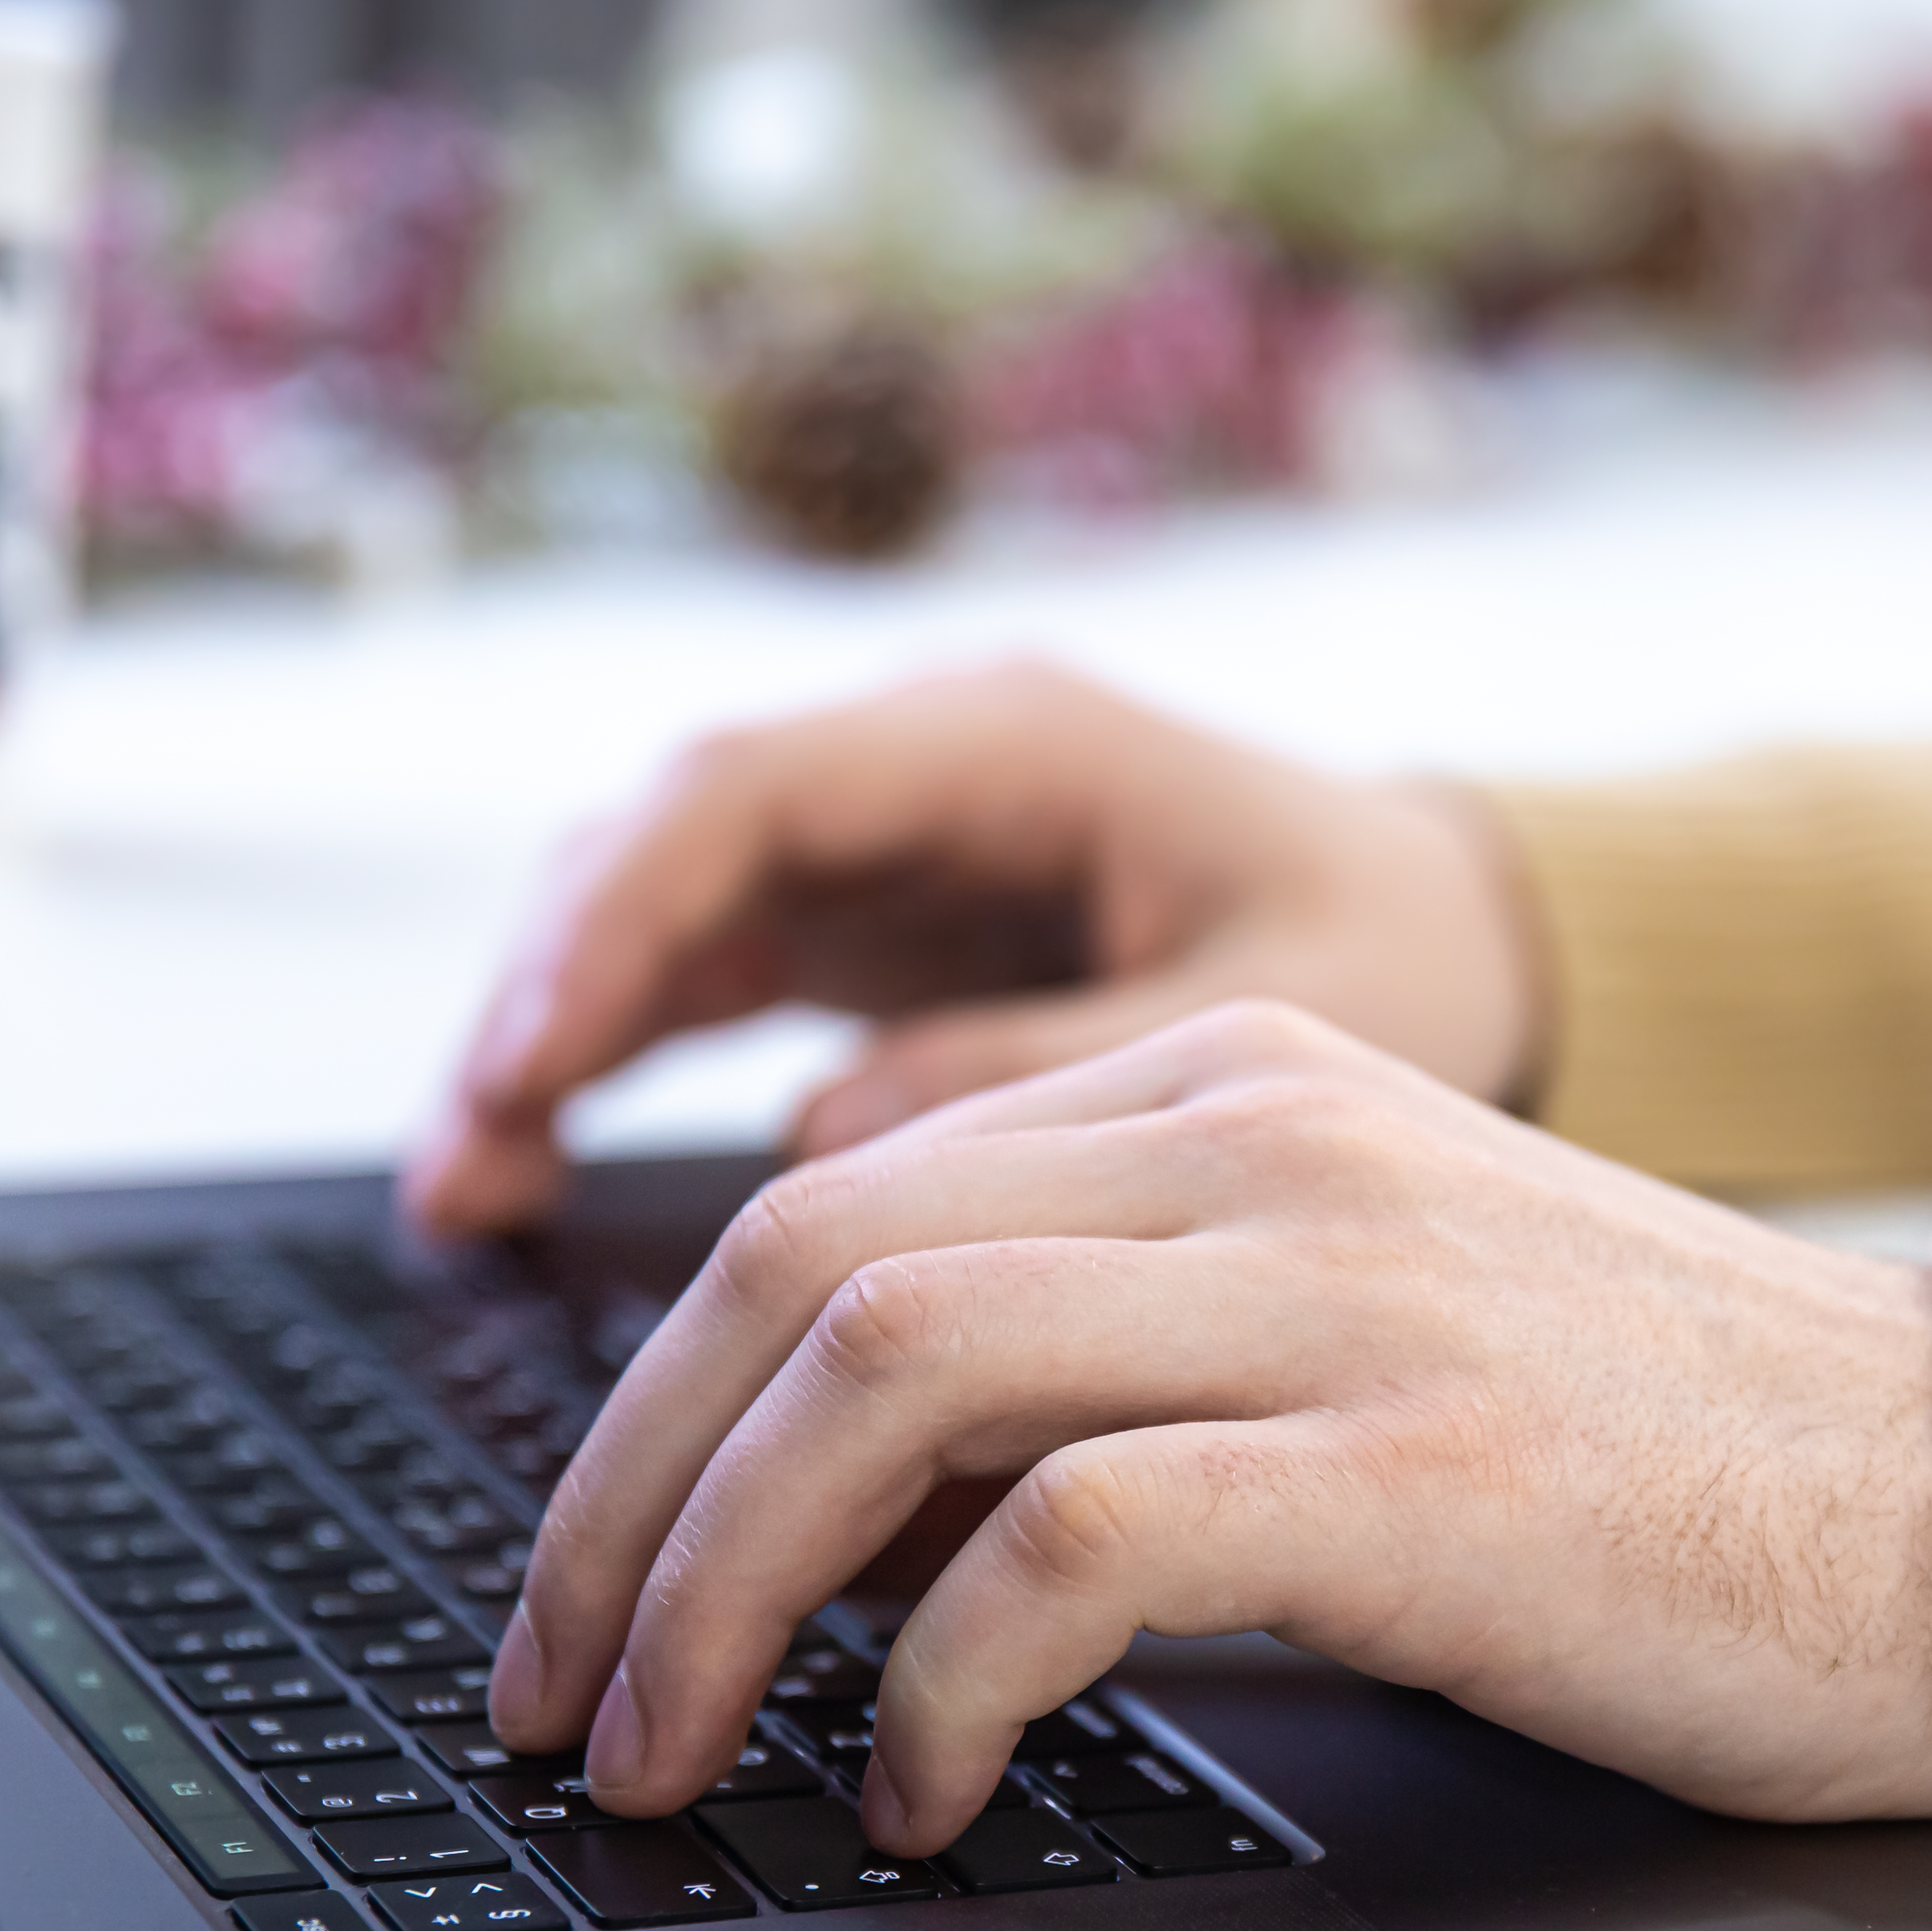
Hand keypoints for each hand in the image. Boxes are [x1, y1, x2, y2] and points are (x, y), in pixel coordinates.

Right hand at [403, 661, 1541, 1236]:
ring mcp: (888, 845)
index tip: (538, 1055)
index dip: (625, 917)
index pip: (753, 789)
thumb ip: (1050, 1065)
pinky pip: (705, 978)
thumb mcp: (1264, 1015)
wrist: (1468, 934)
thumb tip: (823, 1143)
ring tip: (462, 1194)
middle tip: (465, 1150)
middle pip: (665, 843)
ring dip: (552, 1036)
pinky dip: (613, 1067)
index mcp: (1015, 736)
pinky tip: (529, 1181)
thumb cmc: (1398, 954)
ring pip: (658, 910)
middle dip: (548, 986)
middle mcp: (922, 767)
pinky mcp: (878, 933)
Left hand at [488, 1001, 1931, 1855]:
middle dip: (618, 1497)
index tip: (580, 1576)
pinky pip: (1068, 1543)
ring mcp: (1339, 1290)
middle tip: (548, 1689)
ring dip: (720, 1587)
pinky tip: (920, 1784)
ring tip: (667, 1752)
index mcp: (1231, 1089)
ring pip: (892, 1368)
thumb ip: (1121, 1346)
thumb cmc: (1673, 1457)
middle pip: (804, 1263)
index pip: (830, 1195)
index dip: (646, 1402)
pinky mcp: (1415, 1466)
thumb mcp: (1361, 1322)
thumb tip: (855, 1516)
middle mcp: (1260, 1141)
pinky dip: (939, 1679)